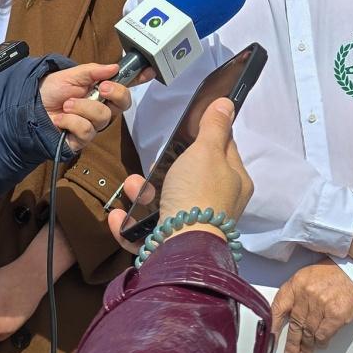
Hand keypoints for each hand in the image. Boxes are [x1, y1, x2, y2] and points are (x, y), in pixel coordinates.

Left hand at [39, 63, 138, 151]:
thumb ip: (93, 71)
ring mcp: (93, 124)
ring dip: (82, 107)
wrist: (30, 108)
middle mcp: (102, 108)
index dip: (139, 78)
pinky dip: (71, 121)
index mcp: (102, 91)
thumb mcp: (71, 75)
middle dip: (115, 93)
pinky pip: (86, 130)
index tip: (149, 71)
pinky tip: (60, 119)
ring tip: (67, 105)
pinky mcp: (82, 139)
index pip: (125, 85)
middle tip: (101, 88)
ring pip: (103, 117)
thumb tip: (114, 67)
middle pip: (124, 103)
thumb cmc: (51, 91)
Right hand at [106, 98, 251, 252]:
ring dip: (142, 194)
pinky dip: (131, 225)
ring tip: (132, 186)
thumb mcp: (207, 151)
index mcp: (234, 183)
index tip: (187, 132)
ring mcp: (194, 227)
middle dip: (165, 169)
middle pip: (191, 178)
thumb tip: (228, 103)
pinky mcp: (170, 246)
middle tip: (155, 163)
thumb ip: (214, 127)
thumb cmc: (198, 193)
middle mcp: (218, 206)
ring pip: (166, 204)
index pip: (224, 152)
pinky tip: (119, 216)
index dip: (206, 138)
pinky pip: (147, 233)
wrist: (182, 248)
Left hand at [271, 262, 352, 352]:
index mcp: (298, 282)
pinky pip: (323, 335)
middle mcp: (307, 294)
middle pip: (295, 323)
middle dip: (293, 341)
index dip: (273, 325)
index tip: (271, 336)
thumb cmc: (340, 270)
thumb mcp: (312, 274)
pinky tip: (320, 345)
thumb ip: (299, 292)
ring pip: (308, 332)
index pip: (278, 306)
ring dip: (307, 345)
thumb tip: (292, 313)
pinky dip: (321, 342)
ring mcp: (321, 305)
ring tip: (306, 352)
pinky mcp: (335, 315)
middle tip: (291, 352)